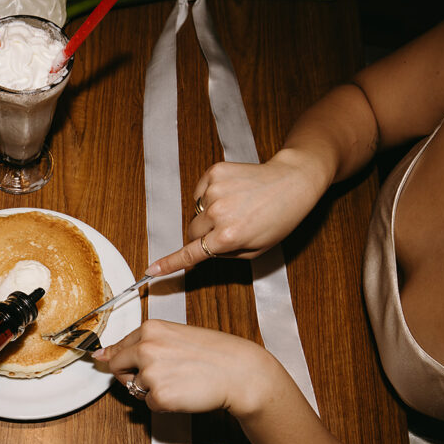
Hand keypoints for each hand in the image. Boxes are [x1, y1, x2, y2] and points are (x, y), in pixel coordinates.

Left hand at [93, 319, 277, 417]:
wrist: (240, 372)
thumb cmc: (214, 353)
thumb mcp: (176, 337)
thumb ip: (142, 343)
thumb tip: (101, 355)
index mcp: (151, 329)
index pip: (119, 347)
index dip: (117, 358)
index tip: (104, 360)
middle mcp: (146, 348)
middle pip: (117, 368)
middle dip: (129, 377)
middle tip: (156, 378)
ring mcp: (151, 373)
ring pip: (135, 388)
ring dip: (151, 390)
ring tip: (179, 381)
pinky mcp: (159, 396)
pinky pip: (150, 404)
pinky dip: (164, 404)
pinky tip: (183, 392)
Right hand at [146, 148, 328, 275]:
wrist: (292, 181)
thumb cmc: (279, 218)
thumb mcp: (256, 249)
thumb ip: (224, 255)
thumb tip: (198, 256)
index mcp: (228, 237)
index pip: (190, 254)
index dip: (168, 264)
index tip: (150, 270)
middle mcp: (218, 213)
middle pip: (190, 232)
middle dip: (201, 236)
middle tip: (225, 231)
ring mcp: (214, 191)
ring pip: (195, 213)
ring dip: (207, 215)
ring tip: (235, 208)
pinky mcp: (214, 173)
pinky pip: (200, 193)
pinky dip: (210, 197)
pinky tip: (231, 194)